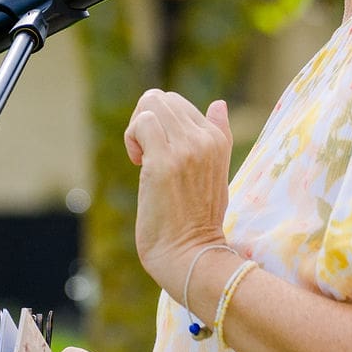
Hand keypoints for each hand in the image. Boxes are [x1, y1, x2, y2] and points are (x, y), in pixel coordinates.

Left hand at [124, 90, 233, 287]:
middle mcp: (205, 139)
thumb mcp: (216, 172)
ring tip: (142, 157)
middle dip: (145, 121)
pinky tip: (137, 161)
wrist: (191, 253)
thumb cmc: (197, 219)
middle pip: (163, 98)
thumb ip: (218, 135)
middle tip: (145, 154)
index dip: (161, 125)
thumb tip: (219, 104)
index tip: (159, 154)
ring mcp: (187, 149)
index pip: (180, 104)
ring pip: (152, 103)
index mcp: (218, 139)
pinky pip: (143, 123)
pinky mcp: (165, 161)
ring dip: (137, 127)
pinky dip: (132, 137)